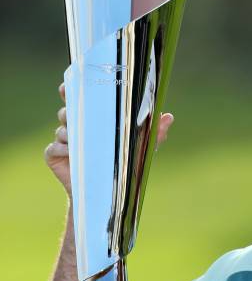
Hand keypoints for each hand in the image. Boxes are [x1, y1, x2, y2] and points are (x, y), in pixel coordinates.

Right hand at [44, 83, 174, 195]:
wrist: (106, 194)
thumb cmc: (123, 166)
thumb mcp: (141, 148)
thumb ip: (155, 132)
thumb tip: (169, 116)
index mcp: (94, 121)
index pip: (79, 101)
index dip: (70, 91)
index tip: (67, 86)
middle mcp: (76, 128)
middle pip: (67, 112)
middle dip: (71, 113)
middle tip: (77, 117)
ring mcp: (63, 142)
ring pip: (61, 130)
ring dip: (70, 134)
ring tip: (82, 142)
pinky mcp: (53, 156)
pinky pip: (54, 147)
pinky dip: (63, 149)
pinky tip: (73, 154)